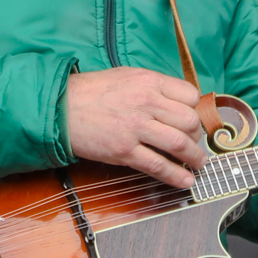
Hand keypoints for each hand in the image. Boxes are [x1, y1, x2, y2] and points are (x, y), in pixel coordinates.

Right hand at [66, 67, 206, 187]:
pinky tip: (185, 181)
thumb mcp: (126, 76)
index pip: (189, 95)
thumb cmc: (91, 91)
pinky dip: (176, 175)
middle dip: (196, 137)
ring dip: (194, 158)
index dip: (194, 110)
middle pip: (189, 121)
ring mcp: (135, 127)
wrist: (61, 107)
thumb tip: (174, 103)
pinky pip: (158, 165)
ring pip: (179, 144)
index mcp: (148, 82)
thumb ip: (152, 87)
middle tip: (194, 144)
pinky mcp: (124, 150)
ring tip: (197, 164)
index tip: (191, 120)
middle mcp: (146, 102)